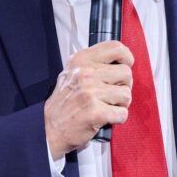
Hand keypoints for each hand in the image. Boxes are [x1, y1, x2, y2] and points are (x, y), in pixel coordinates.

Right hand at [44, 41, 133, 157]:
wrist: (49, 129)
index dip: (126, 58)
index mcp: (81, 60)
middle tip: (111, 95)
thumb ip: (94, 64)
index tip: (125, 66)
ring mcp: (90, 92)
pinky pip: (122, 113)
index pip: (115, 47)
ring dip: (120, 104)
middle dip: (123, 86)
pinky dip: (117, 118)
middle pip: (126, 73)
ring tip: (106, 106)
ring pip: (126, 94)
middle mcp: (85, 73)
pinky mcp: (96, 112)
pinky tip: (105, 118)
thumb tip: (120, 61)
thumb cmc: (64, 104)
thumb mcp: (72, 73)